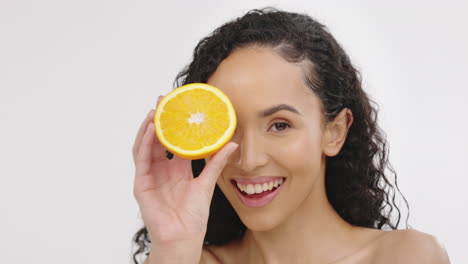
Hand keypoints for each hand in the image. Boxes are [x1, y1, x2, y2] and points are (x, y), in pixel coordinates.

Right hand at [132, 95, 237, 245]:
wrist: (183, 237)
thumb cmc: (194, 216)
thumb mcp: (207, 183)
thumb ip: (216, 163)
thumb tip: (233, 144)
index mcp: (176, 169)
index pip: (173, 142)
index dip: (176, 125)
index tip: (180, 107)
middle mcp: (161, 170)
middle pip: (157, 140)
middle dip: (159, 121)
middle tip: (163, 101)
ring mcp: (150, 176)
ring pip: (145, 146)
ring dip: (148, 128)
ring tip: (155, 111)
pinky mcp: (142, 185)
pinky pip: (141, 160)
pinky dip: (145, 144)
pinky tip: (151, 130)